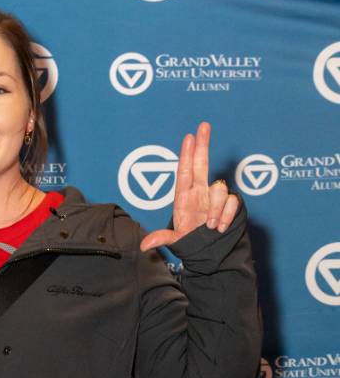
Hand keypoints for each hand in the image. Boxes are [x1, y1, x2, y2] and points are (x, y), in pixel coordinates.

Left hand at [139, 122, 238, 251]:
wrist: (212, 252)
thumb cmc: (192, 241)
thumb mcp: (176, 241)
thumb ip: (163, 239)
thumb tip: (145, 245)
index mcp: (184, 197)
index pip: (185, 171)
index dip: (186, 154)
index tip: (188, 137)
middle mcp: (200, 192)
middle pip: (202, 163)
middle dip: (203, 144)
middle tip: (204, 125)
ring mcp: (215, 197)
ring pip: (219, 189)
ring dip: (214, 209)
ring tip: (209, 226)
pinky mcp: (231, 203)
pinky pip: (231, 201)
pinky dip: (226, 215)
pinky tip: (220, 227)